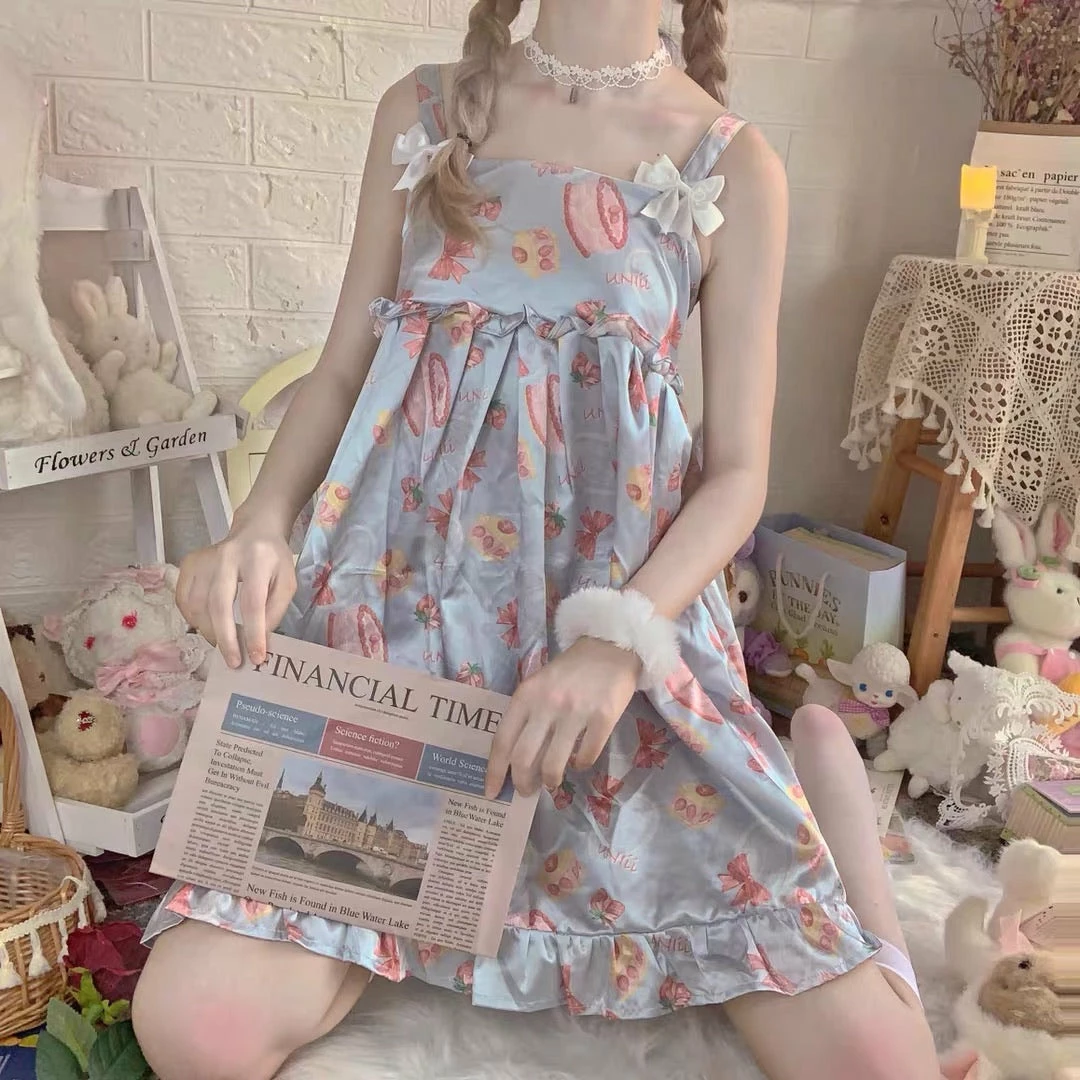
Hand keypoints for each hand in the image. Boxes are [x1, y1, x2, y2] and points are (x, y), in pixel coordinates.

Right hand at [176, 514, 296, 668]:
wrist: (254, 531)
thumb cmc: (273, 561)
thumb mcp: (286, 582)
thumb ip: (275, 611)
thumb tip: (259, 641)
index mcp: (257, 560)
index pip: (252, 602)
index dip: (253, 633)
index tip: (257, 657)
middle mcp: (226, 557)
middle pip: (219, 604)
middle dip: (225, 638)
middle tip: (233, 662)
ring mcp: (204, 559)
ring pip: (197, 605)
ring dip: (209, 632)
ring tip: (223, 645)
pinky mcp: (188, 563)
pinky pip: (184, 599)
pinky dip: (193, 620)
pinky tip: (207, 627)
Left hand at [485, 638, 639, 798]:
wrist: (609, 648)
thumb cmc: (569, 670)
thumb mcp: (539, 686)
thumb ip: (527, 716)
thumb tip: (518, 759)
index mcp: (526, 695)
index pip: (502, 741)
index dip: (494, 771)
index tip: (490, 793)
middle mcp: (547, 704)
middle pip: (524, 758)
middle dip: (522, 782)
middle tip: (526, 791)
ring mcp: (576, 711)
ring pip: (553, 764)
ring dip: (551, 780)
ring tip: (552, 781)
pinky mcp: (603, 717)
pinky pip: (586, 756)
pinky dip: (580, 765)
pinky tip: (579, 761)